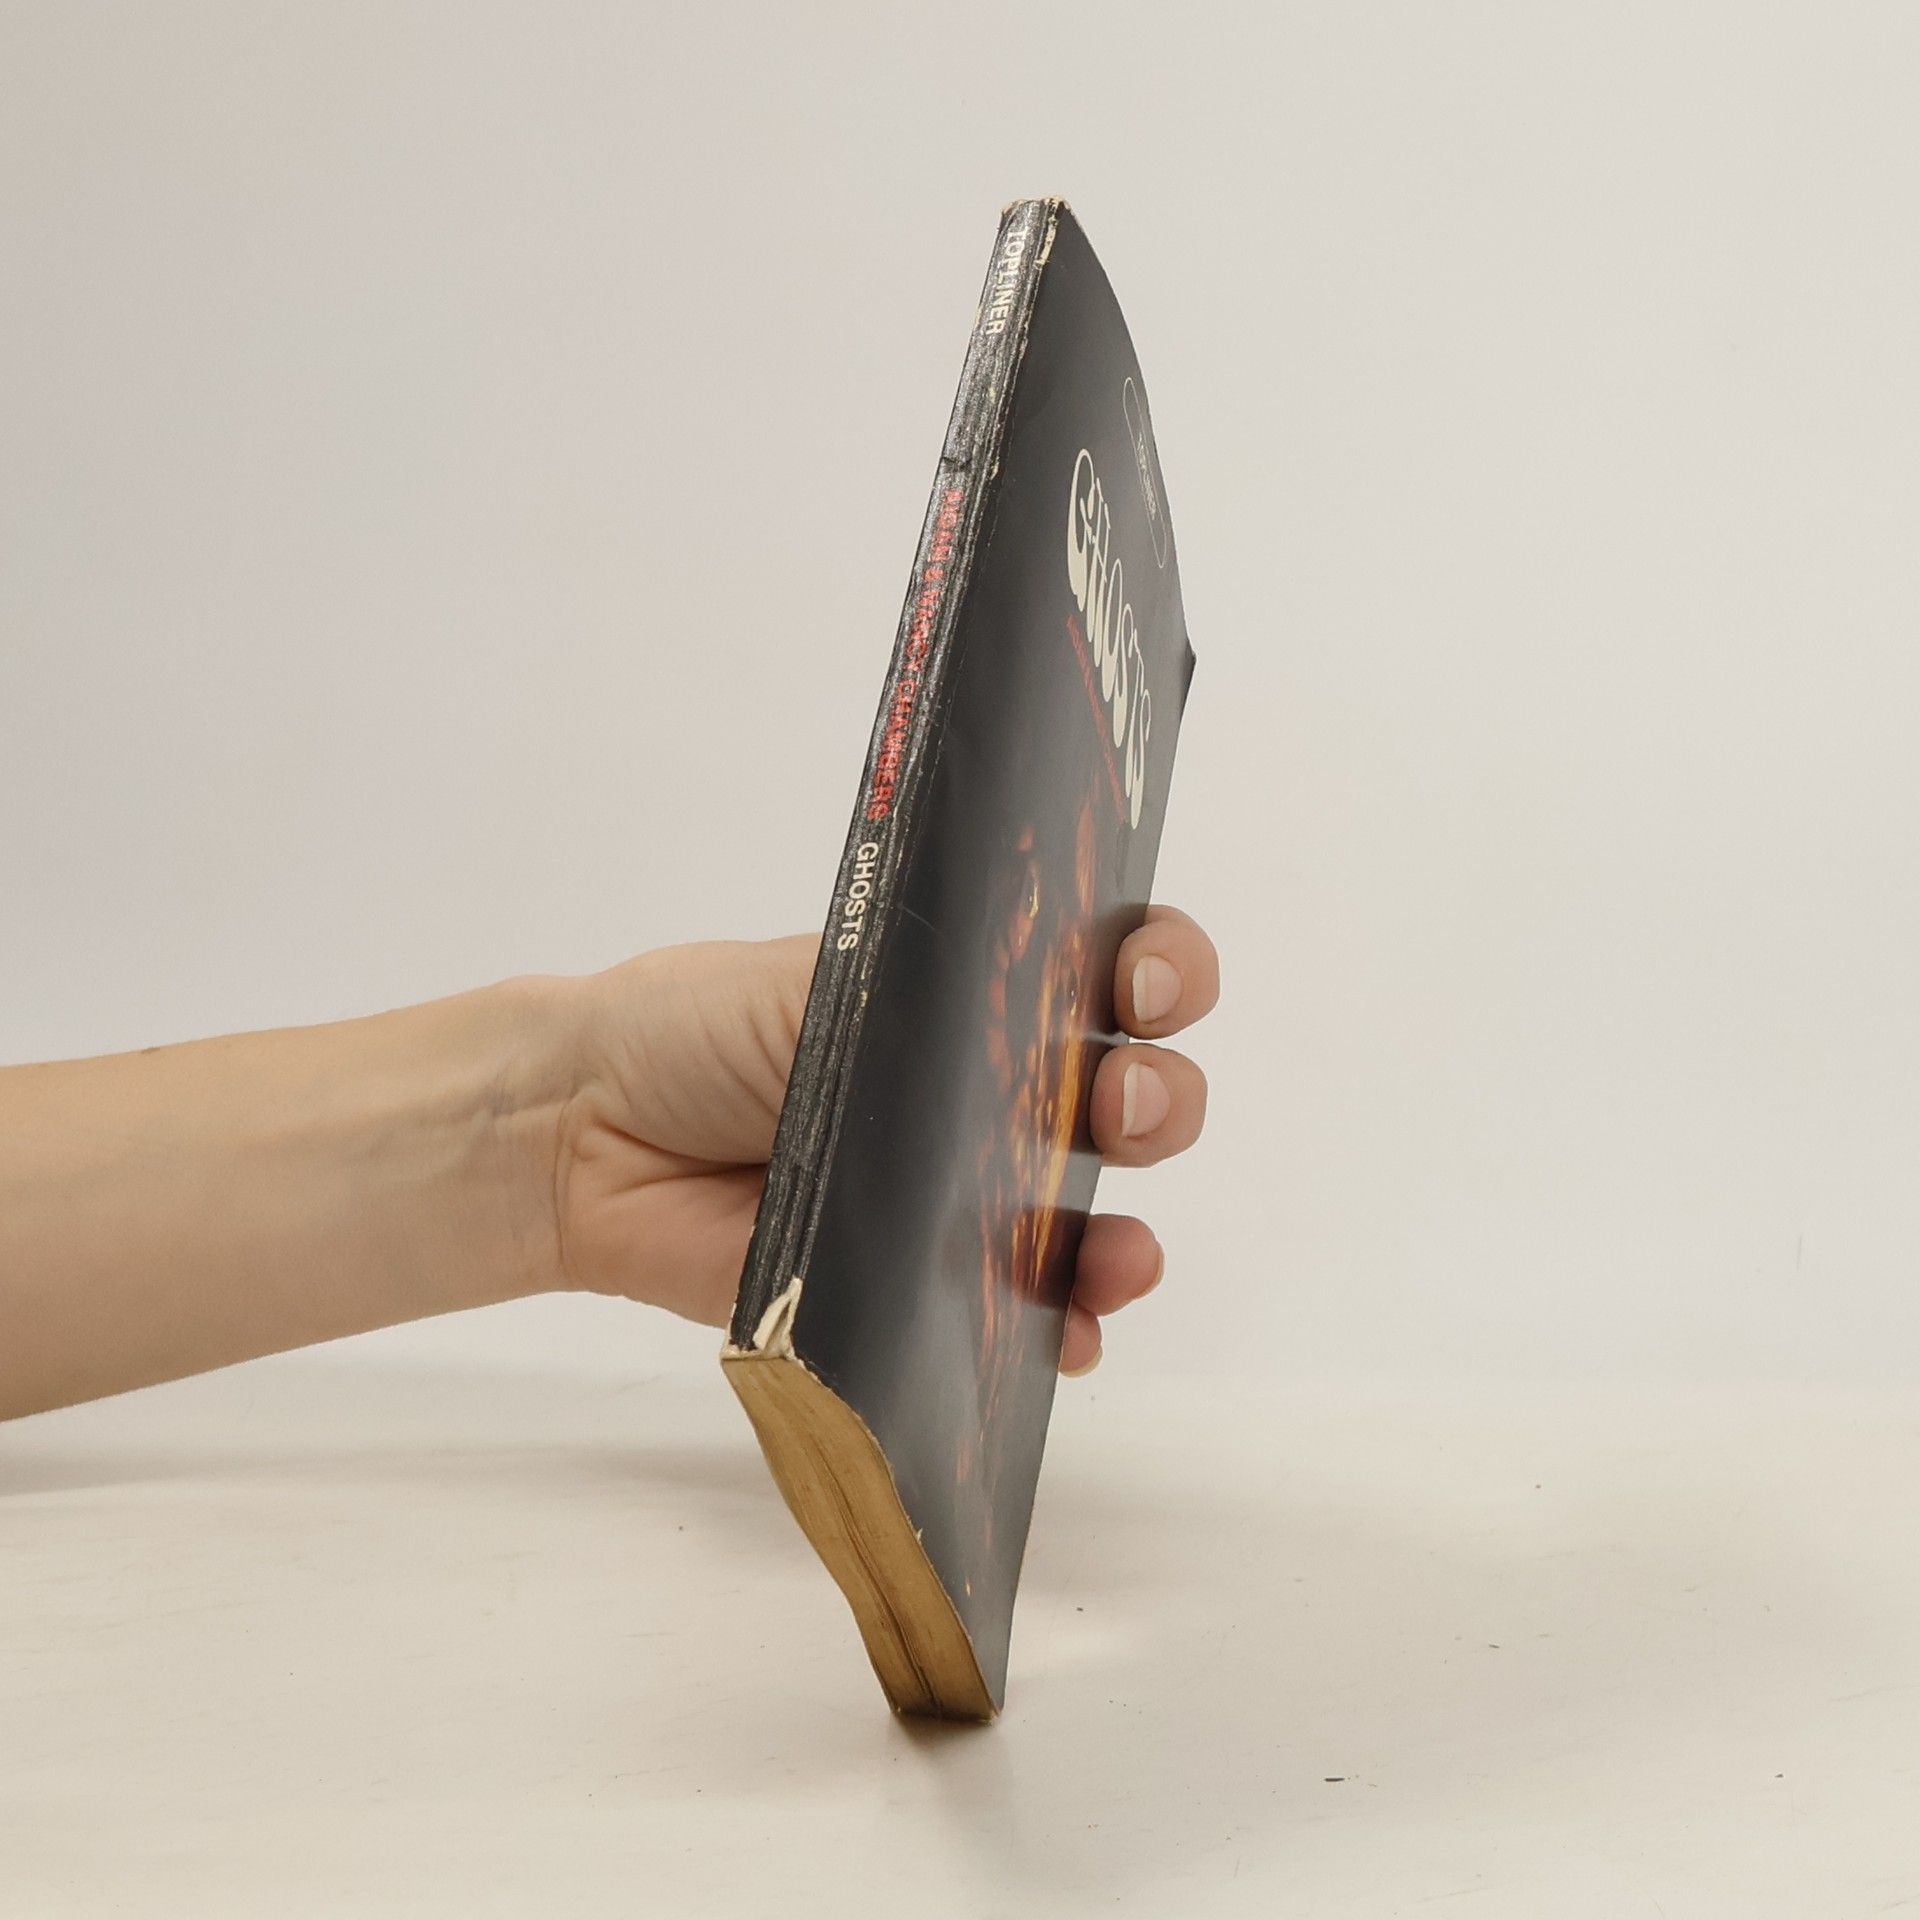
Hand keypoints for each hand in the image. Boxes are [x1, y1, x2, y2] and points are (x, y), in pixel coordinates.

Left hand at [549, 908, 1218, 1374]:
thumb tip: (1042, 1035)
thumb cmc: (699, 1026)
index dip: (1163, 967)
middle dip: (1160, 1100)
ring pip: (1091, 1216)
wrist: (591, 1133)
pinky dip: (1061, 1327)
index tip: (1147, 981)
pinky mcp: (919, 1285)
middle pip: (1129, 1095)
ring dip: (1128, 1235)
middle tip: (1121, 1108)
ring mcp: (963, 1193)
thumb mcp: (824, 974)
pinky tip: (1068, 1329)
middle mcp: (990, 1087)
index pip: (1111, 964)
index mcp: (975, 988)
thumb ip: (935, 999)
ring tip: (1117, 1252)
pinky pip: (1018, 1314)